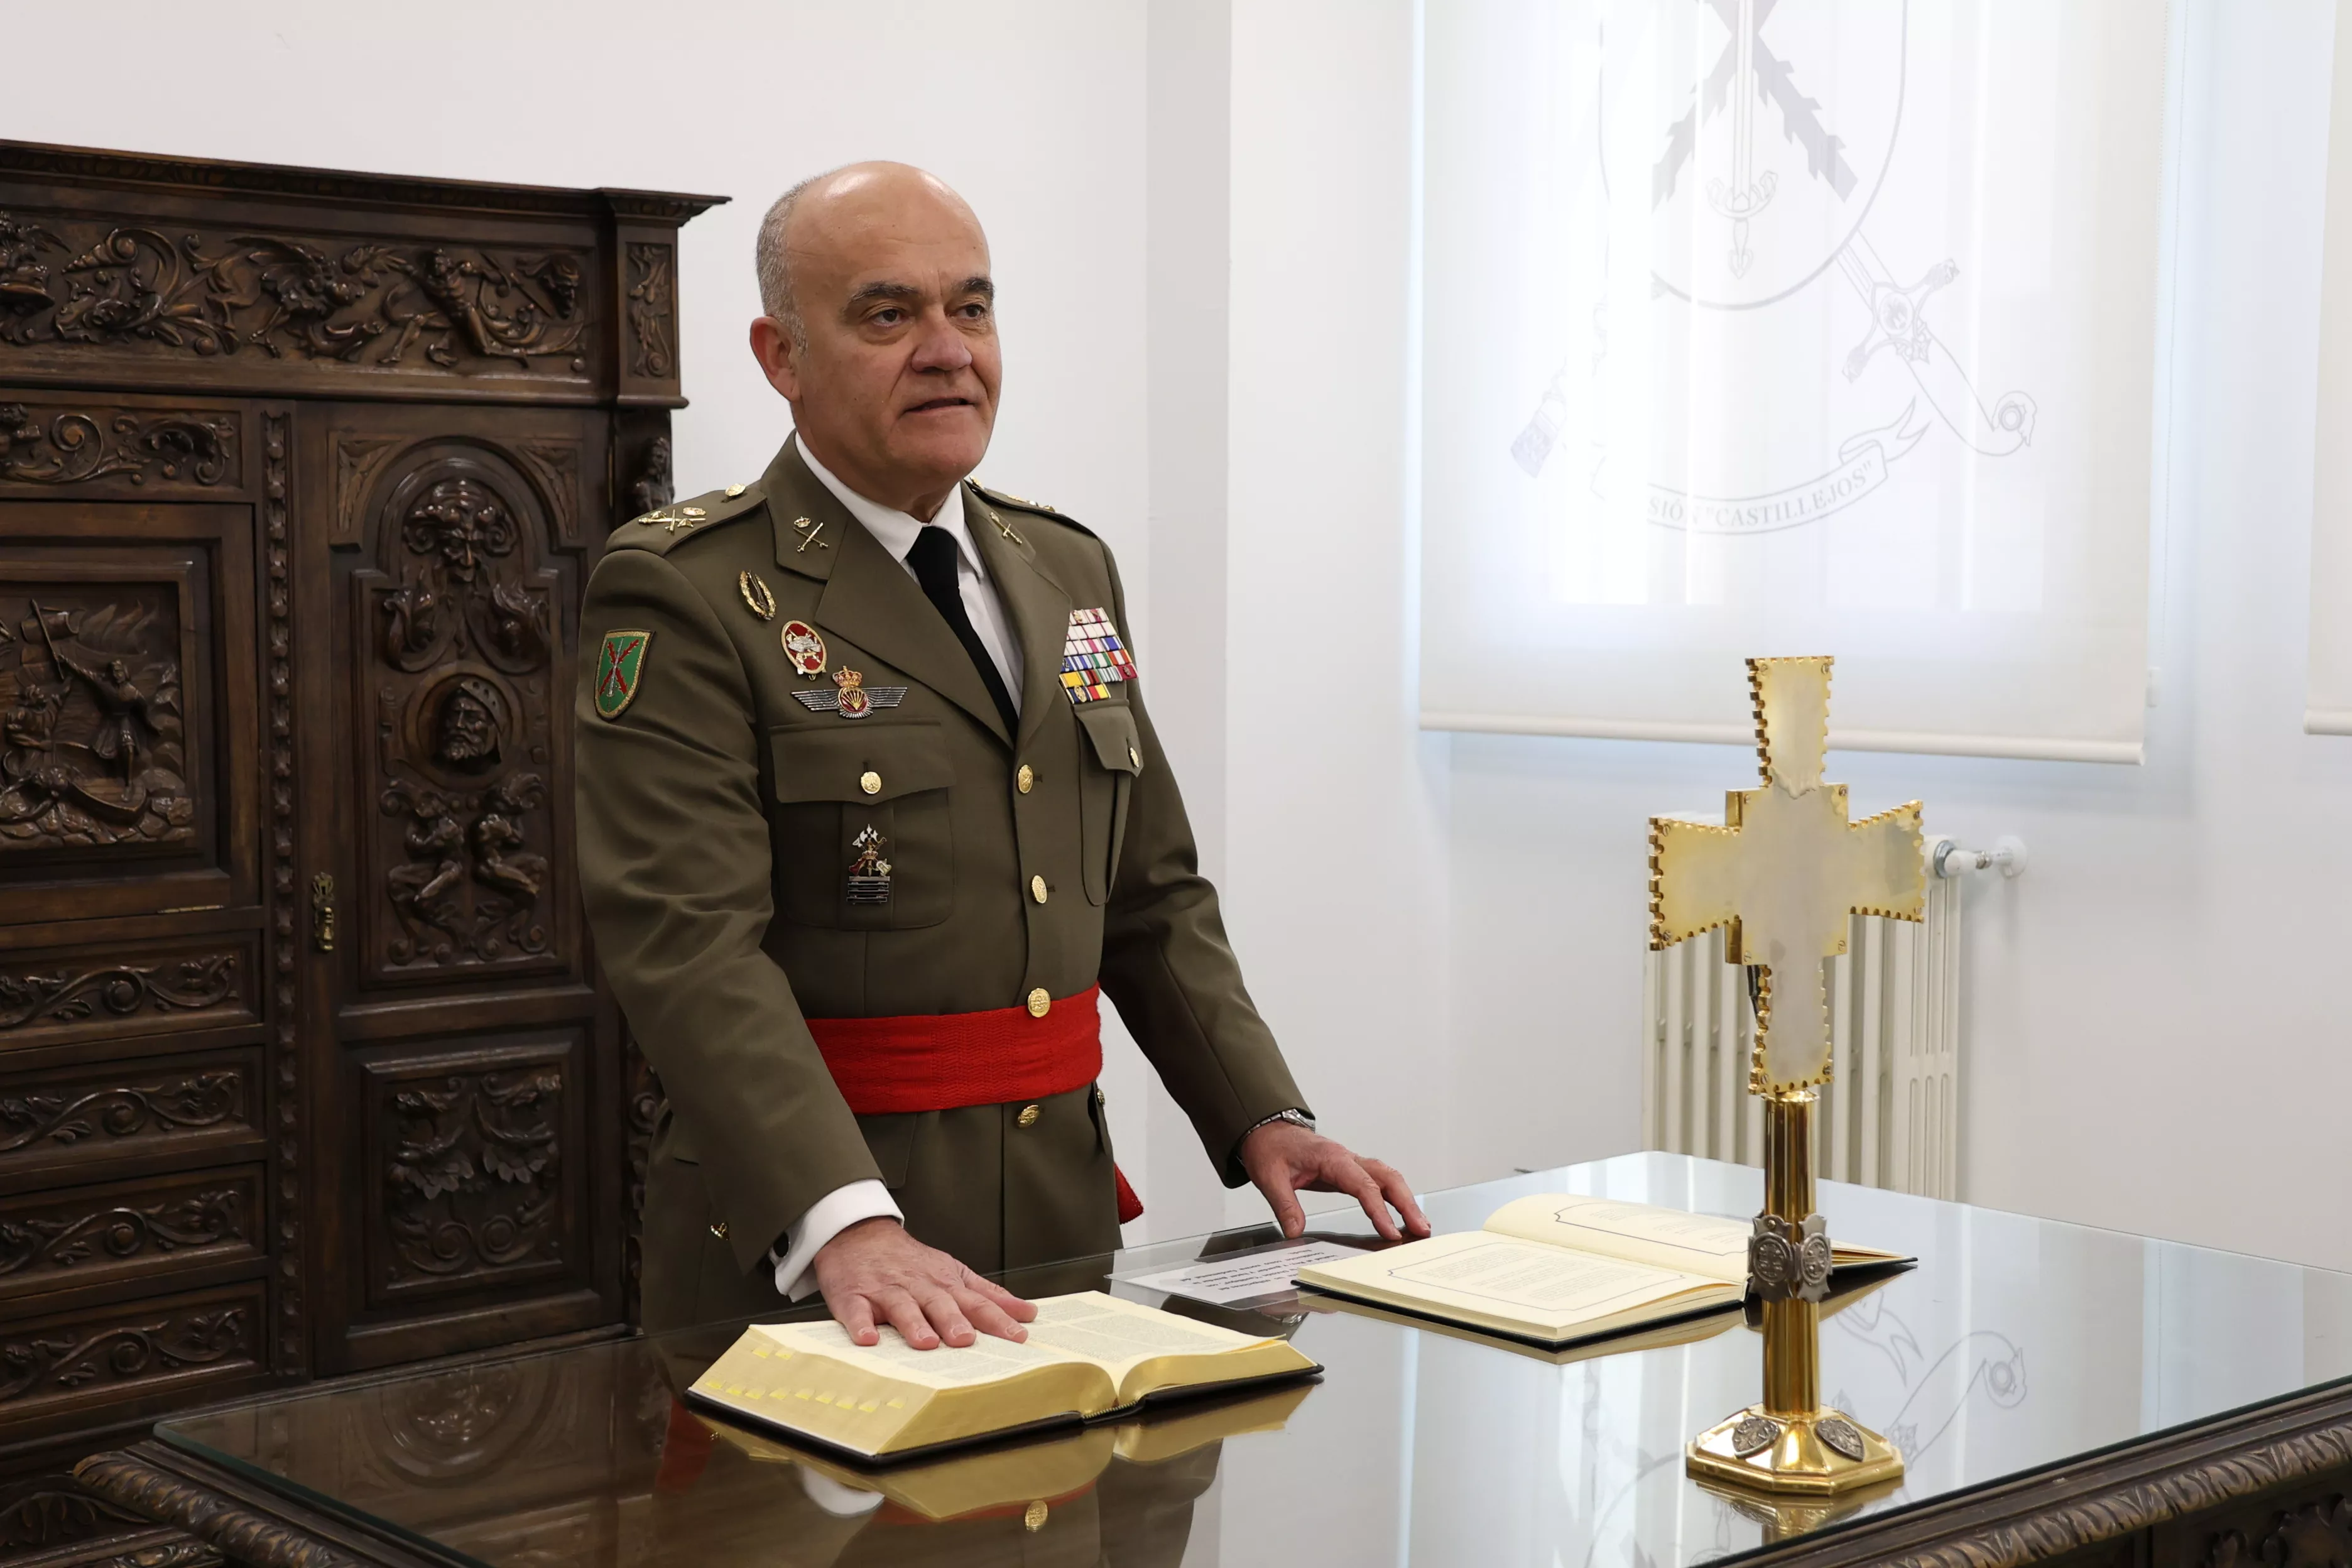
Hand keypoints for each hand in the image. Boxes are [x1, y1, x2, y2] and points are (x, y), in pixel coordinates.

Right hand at [810, 1217, 1037, 1349]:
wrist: (861, 1234)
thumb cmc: (911, 1262)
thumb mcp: (954, 1272)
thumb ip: (989, 1295)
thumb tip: (1027, 1313)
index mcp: (945, 1284)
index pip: (976, 1303)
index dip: (998, 1320)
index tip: (1018, 1336)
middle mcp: (918, 1286)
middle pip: (939, 1303)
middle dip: (954, 1321)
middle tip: (966, 1340)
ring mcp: (886, 1291)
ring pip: (902, 1307)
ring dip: (914, 1324)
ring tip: (925, 1342)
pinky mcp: (854, 1296)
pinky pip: (856, 1311)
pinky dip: (860, 1325)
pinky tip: (867, 1339)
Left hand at [1239, 1120, 1430, 1242]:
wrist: (1268, 1131)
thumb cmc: (1271, 1149)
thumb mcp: (1270, 1178)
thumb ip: (1284, 1205)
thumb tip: (1295, 1231)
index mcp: (1331, 1157)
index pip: (1363, 1185)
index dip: (1379, 1210)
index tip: (1390, 1231)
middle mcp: (1347, 1158)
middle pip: (1387, 1178)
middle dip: (1407, 1204)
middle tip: (1421, 1229)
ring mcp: (1351, 1163)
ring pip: (1388, 1178)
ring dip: (1406, 1200)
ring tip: (1420, 1226)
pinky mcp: (1350, 1170)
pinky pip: (1379, 1181)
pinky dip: (1395, 1196)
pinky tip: (1402, 1213)